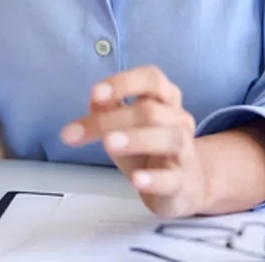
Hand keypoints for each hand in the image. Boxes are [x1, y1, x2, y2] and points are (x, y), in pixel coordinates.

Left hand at [60, 65, 207, 217]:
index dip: (124, 82)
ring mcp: (184, 151)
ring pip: (169, 138)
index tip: (95, 93)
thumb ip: (108, 109)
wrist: (185, 185)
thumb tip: (95, 99)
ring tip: (108, 144)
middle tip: (78, 132)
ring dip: (136, 139)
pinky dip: (154, 178)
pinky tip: (136, 179)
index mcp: (165, 99)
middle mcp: (179, 120)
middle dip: (112, 119)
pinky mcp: (182, 183)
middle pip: (150, 111)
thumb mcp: (124, 126)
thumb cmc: (148, 149)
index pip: (152, 78)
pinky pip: (171, 178)